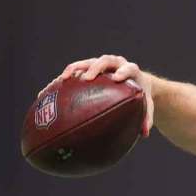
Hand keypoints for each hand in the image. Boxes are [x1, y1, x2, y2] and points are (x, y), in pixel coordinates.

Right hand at [40, 55, 154, 136]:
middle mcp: (115, 64)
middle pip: (104, 61)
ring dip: (74, 69)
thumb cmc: (140, 94)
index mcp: (130, 70)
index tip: (117, 78)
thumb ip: (146, 117)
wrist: (135, 80)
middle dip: (95, 68)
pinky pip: (73, 72)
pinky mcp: (88, 69)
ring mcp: (100, 65)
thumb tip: (144, 134)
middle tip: (87, 78)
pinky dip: (62, 79)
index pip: (128, 68)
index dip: (123, 71)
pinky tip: (49, 91)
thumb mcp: (146, 105)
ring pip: (85, 63)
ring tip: (63, 79)